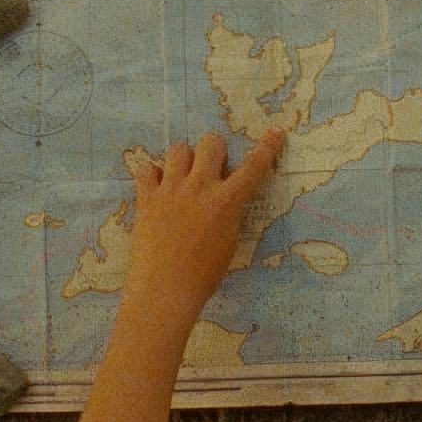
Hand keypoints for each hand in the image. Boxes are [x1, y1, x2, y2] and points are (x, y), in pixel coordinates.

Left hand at [122, 128, 285, 325]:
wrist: (165, 289)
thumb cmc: (203, 274)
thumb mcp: (229, 242)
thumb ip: (228, 213)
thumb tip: (224, 197)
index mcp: (227, 202)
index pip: (253, 167)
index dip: (267, 147)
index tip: (275, 132)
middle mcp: (200, 188)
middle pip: (210, 143)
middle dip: (214, 149)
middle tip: (211, 166)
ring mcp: (171, 190)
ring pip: (178, 149)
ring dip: (183, 160)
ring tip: (182, 178)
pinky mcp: (146, 198)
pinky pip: (146, 169)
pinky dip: (152, 175)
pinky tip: (157, 189)